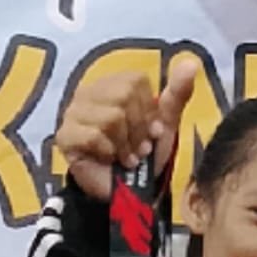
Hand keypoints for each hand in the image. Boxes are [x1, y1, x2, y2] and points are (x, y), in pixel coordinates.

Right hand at [54, 56, 199, 200]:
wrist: (128, 193)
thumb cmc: (145, 156)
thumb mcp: (165, 125)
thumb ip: (177, 94)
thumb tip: (191, 63)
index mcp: (113, 84)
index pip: (135, 81)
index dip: (148, 111)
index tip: (150, 132)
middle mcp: (88, 92)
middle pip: (122, 96)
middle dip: (137, 129)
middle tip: (139, 149)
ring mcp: (72, 113)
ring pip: (109, 117)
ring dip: (124, 144)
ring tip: (126, 158)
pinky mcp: (65, 136)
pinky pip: (92, 136)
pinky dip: (108, 152)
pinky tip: (109, 160)